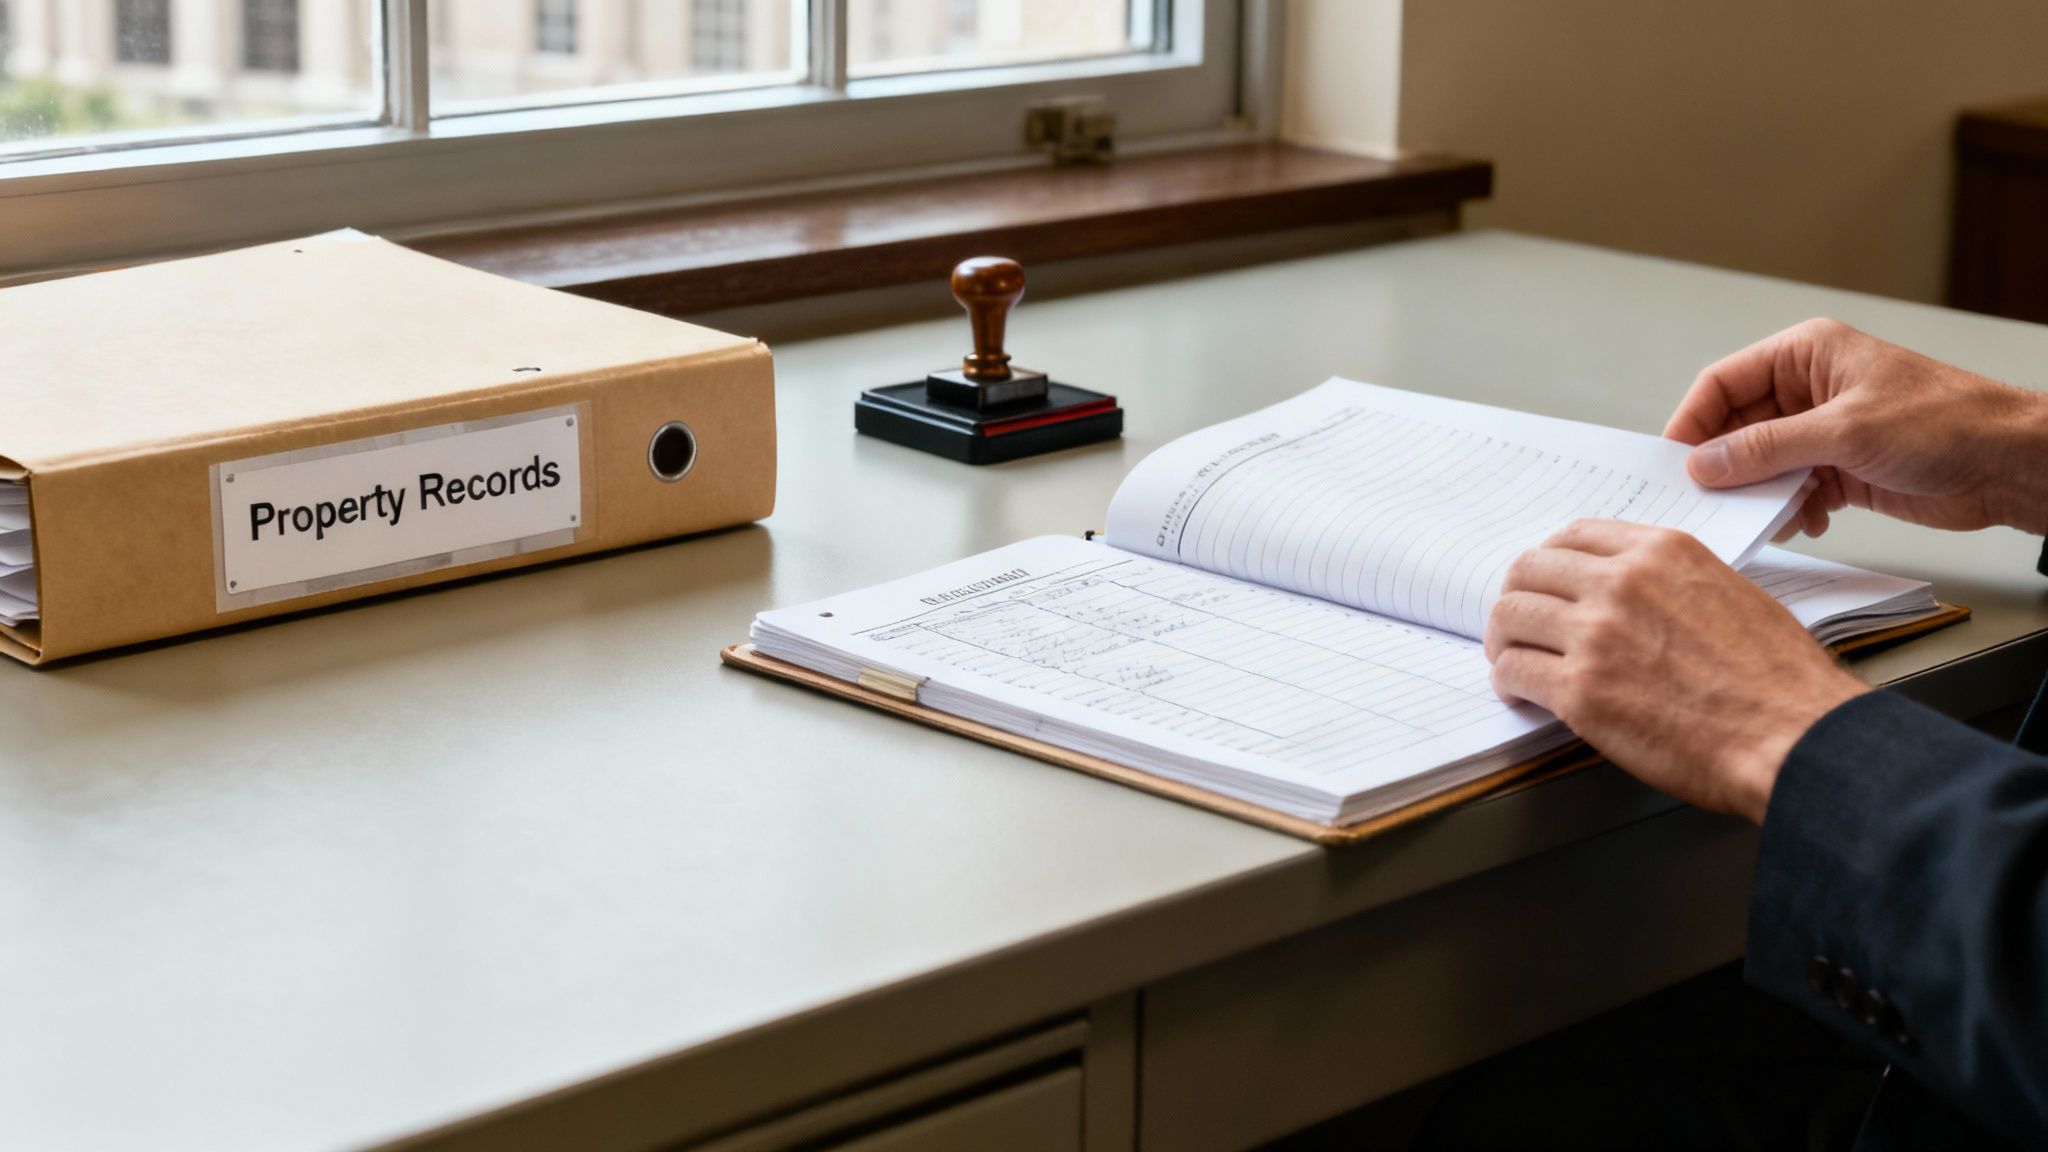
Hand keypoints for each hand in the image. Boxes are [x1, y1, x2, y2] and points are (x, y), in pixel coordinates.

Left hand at [1485, 520, 1867, 823]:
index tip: (1544, 581)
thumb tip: (1632, 596)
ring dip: (1505, 640)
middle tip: (1518, 623)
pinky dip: (1508, 683)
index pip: (1574, 535)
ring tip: (1512, 660)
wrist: (1791, 736)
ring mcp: (1595, 635)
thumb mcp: (1730, 593)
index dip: (1549, 560)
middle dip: (1517, 597)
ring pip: (1510, 618)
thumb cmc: (1778, 679)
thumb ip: (1669, 583)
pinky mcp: (1580, 691)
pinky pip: (1513, 672)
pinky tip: (1520, 694)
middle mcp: (1621, 583)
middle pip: (1528, 571)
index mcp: (1660, 552)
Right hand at [1667, 318, 2047, 539]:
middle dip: (1726, 467)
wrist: (2009, 465)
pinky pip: (1791, 490)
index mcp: (1806, 356)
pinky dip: (1790, 510)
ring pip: (1761, 465)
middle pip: (1737, 428)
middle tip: (1707, 501)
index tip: (1673, 463)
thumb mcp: (1844, 431)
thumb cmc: (1947, 423)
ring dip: (1760, 493)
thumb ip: (1767, 448)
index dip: (1692, 423)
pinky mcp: (1839, 469)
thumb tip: (1705, 463)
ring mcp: (1823, 431)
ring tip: (1770, 514)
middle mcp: (1808, 390)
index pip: (1723, 383)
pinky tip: (1808, 522)